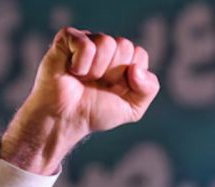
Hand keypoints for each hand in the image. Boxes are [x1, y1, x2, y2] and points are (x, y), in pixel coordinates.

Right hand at [2, 28, 160, 173]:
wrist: (65, 119)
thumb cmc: (95, 112)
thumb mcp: (132, 109)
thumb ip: (149, 89)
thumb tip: (136, 69)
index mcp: (123, 59)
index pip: (140, 54)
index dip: (129, 77)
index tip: (114, 89)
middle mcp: (106, 47)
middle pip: (125, 46)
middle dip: (113, 73)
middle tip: (97, 84)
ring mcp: (87, 40)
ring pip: (107, 43)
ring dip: (96, 71)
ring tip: (84, 79)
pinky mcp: (67, 38)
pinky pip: (86, 44)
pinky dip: (81, 64)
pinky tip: (72, 72)